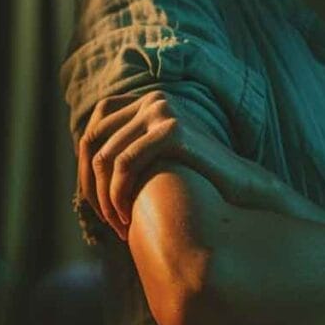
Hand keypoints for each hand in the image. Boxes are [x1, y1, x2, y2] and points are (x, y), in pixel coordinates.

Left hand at [76, 91, 268, 239]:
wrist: (241, 188)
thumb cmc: (196, 179)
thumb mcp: (155, 161)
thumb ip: (126, 153)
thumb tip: (83, 165)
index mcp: (144, 103)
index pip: (92, 132)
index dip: (83, 170)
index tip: (94, 203)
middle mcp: (151, 99)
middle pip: (92, 143)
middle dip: (91, 185)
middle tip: (103, 218)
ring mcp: (162, 110)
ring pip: (105, 157)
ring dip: (104, 197)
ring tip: (117, 224)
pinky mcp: (172, 129)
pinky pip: (125, 163)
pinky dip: (118, 193)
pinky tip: (127, 216)